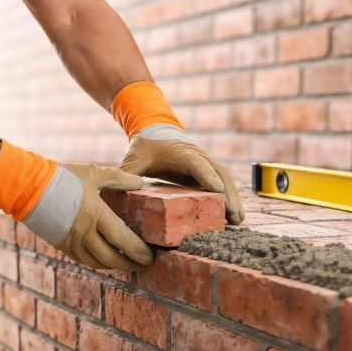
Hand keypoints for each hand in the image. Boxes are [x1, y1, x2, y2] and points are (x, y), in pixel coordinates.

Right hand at [23, 163, 153, 270]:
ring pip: (97, 263)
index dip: (139, 251)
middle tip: (143, 264)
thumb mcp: (93, 173)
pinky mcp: (61, 245)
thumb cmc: (62, 177)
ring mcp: (72, 242)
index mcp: (96, 216)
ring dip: (114, 265)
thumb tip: (140, 181)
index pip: (123, 240)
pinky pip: (83, 260)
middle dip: (130, 263)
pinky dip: (97, 262)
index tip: (150, 256)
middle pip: (112, 258)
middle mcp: (85, 234)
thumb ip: (119, 178)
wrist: (27, 187)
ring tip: (126, 262)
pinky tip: (105, 259)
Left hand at [119, 125, 244, 223]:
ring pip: (225, 179)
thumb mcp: (133, 159)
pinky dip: (230, 197)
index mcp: (181, 153)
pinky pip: (222, 182)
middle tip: (234, 216)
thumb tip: (113, 193)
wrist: (155, 130)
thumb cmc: (145, 146)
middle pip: (219, 174)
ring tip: (238, 221)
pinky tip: (233, 217)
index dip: (207, 177)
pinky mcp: (207, 171)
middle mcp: (198, 156)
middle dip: (229, 194)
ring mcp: (205, 163)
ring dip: (234, 198)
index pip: (197, 165)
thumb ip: (126, 174)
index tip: (218, 192)